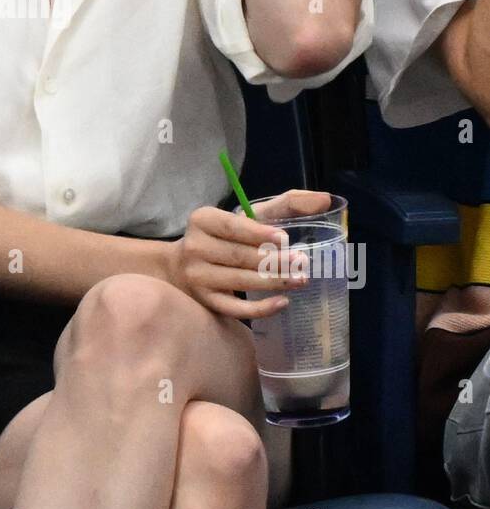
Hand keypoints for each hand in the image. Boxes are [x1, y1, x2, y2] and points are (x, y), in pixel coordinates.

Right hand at [169, 188, 332, 318]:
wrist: (182, 267)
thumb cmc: (225, 237)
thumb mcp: (247, 216)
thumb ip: (286, 205)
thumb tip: (325, 199)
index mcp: (203, 220)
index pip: (232, 226)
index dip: (258, 233)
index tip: (285, 239)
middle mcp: (194, 247)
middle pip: (239, 255)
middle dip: (273, 260)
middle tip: (303, 263)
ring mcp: (198, 277)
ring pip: (240, 281)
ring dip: (273, 282)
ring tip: (301, 280)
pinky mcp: (206, 302)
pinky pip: (235, 309)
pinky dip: (260, 308)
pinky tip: (283, 303)